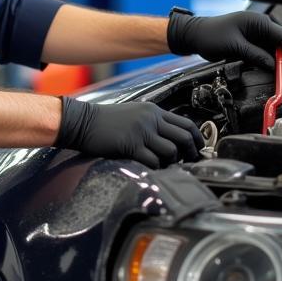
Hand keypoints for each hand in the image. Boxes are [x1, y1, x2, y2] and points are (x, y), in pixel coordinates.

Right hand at [56, 98, 203, 168]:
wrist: (83, 121)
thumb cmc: (105, 120)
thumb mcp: (133, 113)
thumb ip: (152, 122)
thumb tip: (168, 138)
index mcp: (153, 111)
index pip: (186, 123)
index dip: (197, 138)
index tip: (198, 149)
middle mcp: (151, 120)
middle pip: (183, 137)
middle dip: (191, 152)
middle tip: (190, 161)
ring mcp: (141, 132)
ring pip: (171, 150)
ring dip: (172, 162)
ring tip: (167, 166)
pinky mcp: (131, 145)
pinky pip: (153, 160)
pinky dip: (157, 167)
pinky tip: (153, 169)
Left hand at [167, 9, 281, 71]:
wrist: (196, 35)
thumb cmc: (211, 35)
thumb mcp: (234, 47)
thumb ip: (255, 55)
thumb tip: (273, 65)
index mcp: (259, 20)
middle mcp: (261, 24)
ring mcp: (257, 32)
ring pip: (276, 47)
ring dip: (279, 59)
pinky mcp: (252, 40)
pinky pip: (266, 50)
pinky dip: (269, 59)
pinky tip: (271, 68)